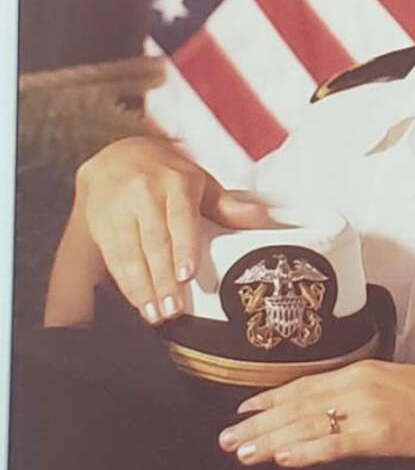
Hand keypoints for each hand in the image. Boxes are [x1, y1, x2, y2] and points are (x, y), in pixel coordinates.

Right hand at [74, 136, 269, 323]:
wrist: (116, 156)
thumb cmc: (166, 175)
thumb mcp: (199, 182)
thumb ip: (227, 205)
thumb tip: (258, 217)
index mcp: (175, 182)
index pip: (179, 218)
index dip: (183, 248)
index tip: (186, 275)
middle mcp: (144, 193)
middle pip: (154, 242)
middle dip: (163, 280)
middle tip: (173, 309)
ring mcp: (119, 208)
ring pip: (131, 253)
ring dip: (142, 288)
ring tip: (155, 313)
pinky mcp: (100, 223)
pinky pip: (113, 257)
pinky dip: (126, 283)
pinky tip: (137, 301)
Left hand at [218, 360, 414, 469]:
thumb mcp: (396, 386)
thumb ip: (363, 395)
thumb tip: (335, 412)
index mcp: (362, 371)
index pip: (304, 385)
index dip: (269, 398)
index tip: (241, 410)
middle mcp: (359, 385)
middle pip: (297, 405)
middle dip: (258, 422)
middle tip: (224, 438)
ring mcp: (370, 409)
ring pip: (308, 424)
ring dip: (270, 439)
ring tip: (240, 451)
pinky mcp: (383, 434)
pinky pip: (336, 444)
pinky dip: (306, 451)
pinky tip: (282, 459)